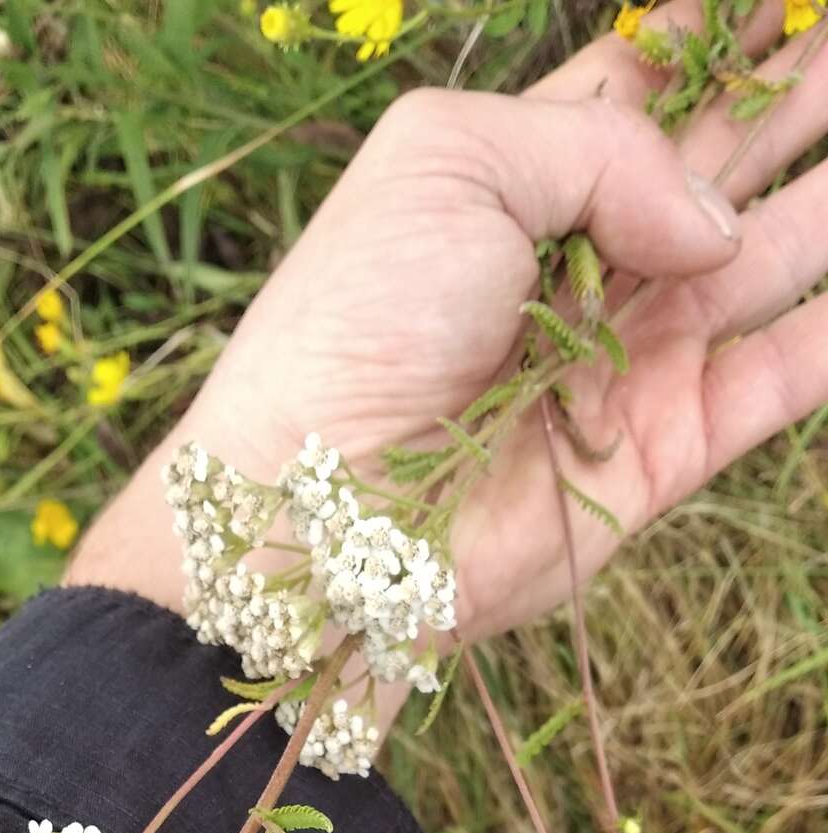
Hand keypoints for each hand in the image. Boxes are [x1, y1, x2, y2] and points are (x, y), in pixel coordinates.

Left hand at [70, 1, 827, 643]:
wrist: (330, 506)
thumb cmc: (359, 320)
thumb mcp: (455, 164)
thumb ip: (603, 150)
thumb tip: (717, 220)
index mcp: (519, 176)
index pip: (639, 92)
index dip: (706, 46)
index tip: (774, 0)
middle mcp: (587, 264)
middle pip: (717, 167)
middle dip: (786, 103)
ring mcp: (632, 358)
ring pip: (764, 261)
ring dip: (825, 202)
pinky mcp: (664, 450)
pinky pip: (776, 379)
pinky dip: (826, 328)